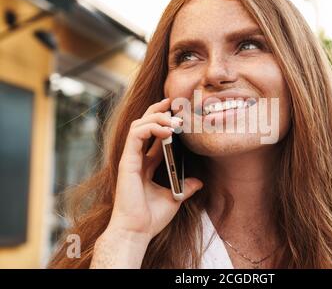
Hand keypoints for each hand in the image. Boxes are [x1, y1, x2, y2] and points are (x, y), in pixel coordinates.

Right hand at [91, 98, 202, 267]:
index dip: (164, 121)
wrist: (137, 232)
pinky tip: (166, 130)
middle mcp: (137, 158)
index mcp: (146, 164)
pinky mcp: (127, 161)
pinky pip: (136, 134)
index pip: (154, 135)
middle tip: (175, 104)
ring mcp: (131, 158)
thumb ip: (185, 187)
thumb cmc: (151, 218)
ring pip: (139, 125)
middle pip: (144, 124)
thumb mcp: (174, 198)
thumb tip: (199, 181)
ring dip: (157, 117)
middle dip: (158, 110)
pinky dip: (150, 127)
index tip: (179, 112)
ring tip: (174, 120)